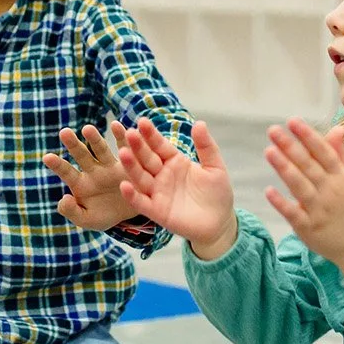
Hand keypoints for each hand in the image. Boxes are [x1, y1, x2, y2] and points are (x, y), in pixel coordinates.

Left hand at [46, 123, 138, 232]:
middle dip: (73, 144)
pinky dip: (121, 137)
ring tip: (87, 129)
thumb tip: (64, 198)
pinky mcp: (128, 164)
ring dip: (94, 139)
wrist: (132, 212)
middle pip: (81, 155)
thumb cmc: (105, 216)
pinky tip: (118, 126)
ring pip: (101, 150)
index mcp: (80, 183)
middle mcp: (93, 171)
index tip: (47, 157)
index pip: (66, 172)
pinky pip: (124, 148)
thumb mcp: (87, 220)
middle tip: (64, 132)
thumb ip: (72, 212)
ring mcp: (110, 166)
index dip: (57, 165)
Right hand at [116, 117, 237, 257]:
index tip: (142, 121)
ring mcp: (158, 192)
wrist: (220, 222)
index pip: (160, 145)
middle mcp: (162, 175)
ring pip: (140, 177)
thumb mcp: (215, 167)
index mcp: (175, 161)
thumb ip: (206, 147)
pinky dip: (132, 196)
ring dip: (131, 166)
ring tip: (123, 153)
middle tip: (129, 133)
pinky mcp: (156, 211)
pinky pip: (141, 202)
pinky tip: (124, 186)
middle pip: (147, 159)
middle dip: (138, 146)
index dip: (151, 135)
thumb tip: (200, 123)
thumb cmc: (217, 193)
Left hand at [263, 119, 343, 274]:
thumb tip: (336, 128)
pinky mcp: (309, 228)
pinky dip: (281, 202)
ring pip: (299, 186)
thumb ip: (341, 154)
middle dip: (290, 146)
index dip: (308, 136)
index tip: (293, 120)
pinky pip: (293, 213)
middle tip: (272, 130)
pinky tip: (268, 190)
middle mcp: (330, 191)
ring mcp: (319, 210)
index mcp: (341, 177)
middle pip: (308, 165)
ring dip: (284, 168)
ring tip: (268, 151)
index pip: (323, 152)